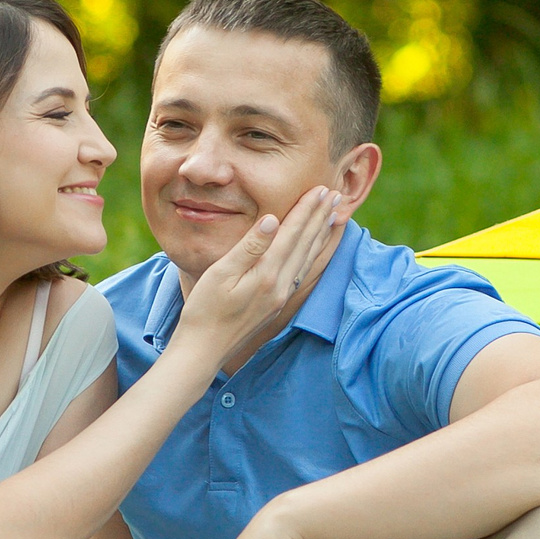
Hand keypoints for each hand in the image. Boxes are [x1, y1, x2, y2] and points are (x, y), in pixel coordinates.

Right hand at [172, 189, 341, 362]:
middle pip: (306, 244)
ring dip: (321, 234)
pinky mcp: (277, 303)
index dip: (307, 210)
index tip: (321, 189)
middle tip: (336, 194)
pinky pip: (303, 271)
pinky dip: (313, 254)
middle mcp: (281, 285)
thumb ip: (249, 247)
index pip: (292, 234)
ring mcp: (281, 296)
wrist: (203, 349)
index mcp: (267, 274)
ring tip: (334, 215)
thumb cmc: (204, 310)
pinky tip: (315, 247)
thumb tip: (272, 220)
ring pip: (308, 258)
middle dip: (321, 217)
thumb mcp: (220, 274)